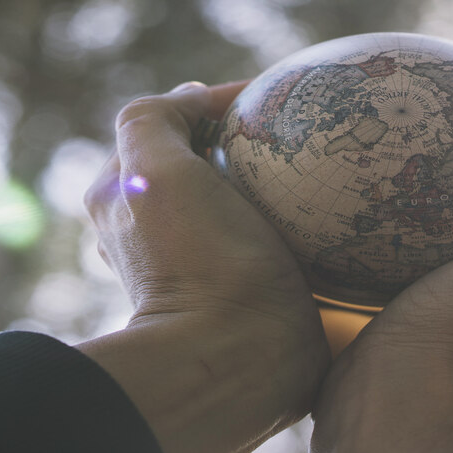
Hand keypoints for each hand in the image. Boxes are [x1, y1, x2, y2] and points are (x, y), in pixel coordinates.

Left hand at [79, 82, 330, 452]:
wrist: (242, 358)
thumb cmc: (200, 260)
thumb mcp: (157, 172)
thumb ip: (155, 119)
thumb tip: (194, 95)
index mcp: (123, 200)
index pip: (171, 127)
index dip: (215, 104)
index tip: (269, 99)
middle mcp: (154, 232)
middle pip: (205, 160)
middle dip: (245, 140)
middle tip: (298, 129)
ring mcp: (202, 262)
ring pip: (241, 196)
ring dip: (275, 178)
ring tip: (321, 165)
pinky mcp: (248, 287)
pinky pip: (272, 232)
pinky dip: (295, 214)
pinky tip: (329, 210)